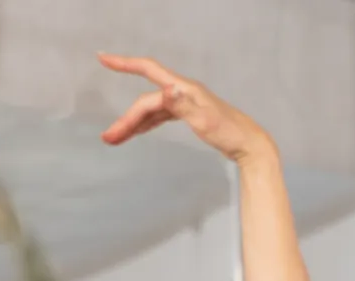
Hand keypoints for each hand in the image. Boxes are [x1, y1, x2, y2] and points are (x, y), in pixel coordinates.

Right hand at [97, 54, 273, 164]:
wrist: (251, 147)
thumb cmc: (231, 133)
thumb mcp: (205, 120)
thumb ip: (183, 105)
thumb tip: (166, 90)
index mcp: (185, 89)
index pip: (149, 70)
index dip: (125, 64)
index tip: (102, 59)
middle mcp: (183, 92)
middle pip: (147, 101)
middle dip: (126, 118)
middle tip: (109, 138)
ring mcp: (186, 104)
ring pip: (152, 110)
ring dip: (133, 124)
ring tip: (115, 139)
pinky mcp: (189, 115)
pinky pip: (161, 116)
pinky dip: (147, 124)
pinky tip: (137, 132)